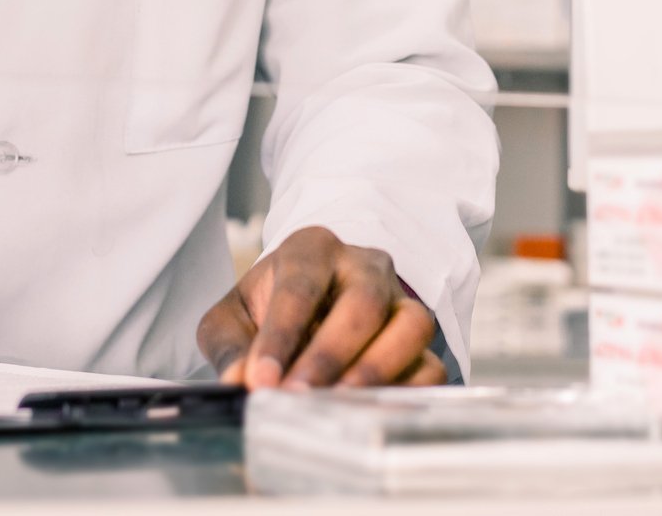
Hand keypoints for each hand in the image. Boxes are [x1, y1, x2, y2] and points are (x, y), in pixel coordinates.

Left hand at [197, 226, 444, 388]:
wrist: (308, 306)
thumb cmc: (267, 309)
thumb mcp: (233, 318)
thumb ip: (230, 347)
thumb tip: (238, 383)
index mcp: (312, 249)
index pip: (300, 287)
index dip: (280, 336)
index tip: (260, 381)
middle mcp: (364, 266)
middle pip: (362, 302)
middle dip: (330, 354)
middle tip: (298, 396)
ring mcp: (399, 300)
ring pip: (412, 325)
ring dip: (377, 369)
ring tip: (339, 403)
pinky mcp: (419, 340)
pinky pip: (431, 364)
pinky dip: (408, 391)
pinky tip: (372, 413)